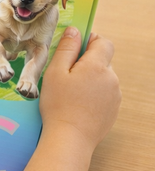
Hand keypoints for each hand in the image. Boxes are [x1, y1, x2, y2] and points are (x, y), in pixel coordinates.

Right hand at [40, 26, 120, 152]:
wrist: (70, 139)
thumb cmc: (59, 105)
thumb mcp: (55, 72)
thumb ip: (67, 48)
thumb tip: (75, 31)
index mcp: (97, 66)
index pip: (103, 42)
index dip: (89, 41)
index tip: (74, 50)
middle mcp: (111, 78)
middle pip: (102, 60)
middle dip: (86, 63)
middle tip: (66, 75)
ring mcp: (115, 95)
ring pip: (103, 78)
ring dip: (90, 79)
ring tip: (71, 93)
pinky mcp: (113, 110)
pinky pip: (105, 93)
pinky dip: (94, 94)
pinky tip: (78, 105)